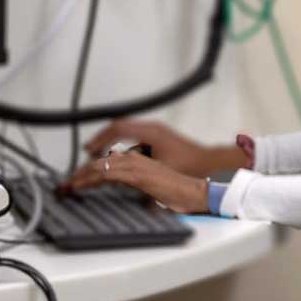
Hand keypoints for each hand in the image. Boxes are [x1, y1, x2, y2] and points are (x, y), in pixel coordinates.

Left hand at [70, 147, 209, 213]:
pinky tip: (79, 187)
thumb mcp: (151, 189)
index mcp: (138, 160)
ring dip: (79, 176)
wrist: (195, 193)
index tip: (74, 181)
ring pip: (98, 166)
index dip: (87, 171)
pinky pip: (106, 174)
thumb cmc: (179, 193)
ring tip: (66, 187)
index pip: (106, 162)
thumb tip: (129, 195)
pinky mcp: (136, 175)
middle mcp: (134, 159)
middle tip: (63, 185)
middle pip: (98, 162)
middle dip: (78, 173)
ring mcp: (135, 165)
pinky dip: (89, 180)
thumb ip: (137, 188)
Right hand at [77, 118, 240, 177]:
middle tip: (88, 150)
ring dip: (112, 140)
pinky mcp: (159, 136)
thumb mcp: (162, 169)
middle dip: (101, 138)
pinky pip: (134, 134)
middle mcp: (152, 128)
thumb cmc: (192, 165)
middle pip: (118, 126)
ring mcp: (156, 130)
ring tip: (98, 152)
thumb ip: (141, 170)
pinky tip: (118, 155)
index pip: (117, 129)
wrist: (211, 162)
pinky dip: (123, 142)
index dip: (100, 139)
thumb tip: (121, 174)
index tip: (89, 149)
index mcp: (151, 132)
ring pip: (126, 130)